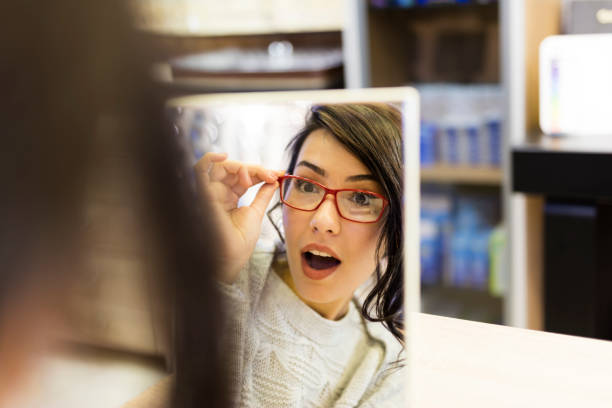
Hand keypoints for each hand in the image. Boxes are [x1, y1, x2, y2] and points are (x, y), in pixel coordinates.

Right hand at [195, 152, 282, 283]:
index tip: (278, 174)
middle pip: (234, 169)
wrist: (232, 257)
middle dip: (255, 169)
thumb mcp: (256, 212)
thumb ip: (263, 195)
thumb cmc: (240, 242)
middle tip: (271, 175)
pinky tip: (224, 157)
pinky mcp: (204, 195)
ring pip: (222, 167)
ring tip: (255, 176)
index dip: (260, 172)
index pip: (243, 176)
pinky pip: (200, 169)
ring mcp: (210, 193)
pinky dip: (210, 159)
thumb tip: (274, 180)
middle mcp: (218, 194)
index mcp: (228, 198)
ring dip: (241, 167)